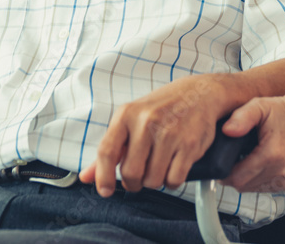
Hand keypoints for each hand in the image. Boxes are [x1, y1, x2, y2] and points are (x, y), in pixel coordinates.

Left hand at [79, 74, 227, 196]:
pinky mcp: (189, 144)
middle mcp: (146, 122)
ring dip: (154, 181)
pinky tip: (172, 169)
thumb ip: (111, 149)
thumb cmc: (161, 108)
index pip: (107, 151)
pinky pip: (174, 180)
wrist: (199, 93)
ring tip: (158, 166)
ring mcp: (169, 133)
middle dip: (134, 182)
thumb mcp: (131, 120)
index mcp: (127, 114)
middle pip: (131, 172)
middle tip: (139, 176)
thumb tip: (85, 177)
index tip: (105, 190)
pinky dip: (172, 182)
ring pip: (153, 180)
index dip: (103, 176)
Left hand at [220, 93, 284, 193]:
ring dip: (244, 178)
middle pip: (243, 186)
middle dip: (232, 175)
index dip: (224, 173)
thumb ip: (242, 117)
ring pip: (252, 189)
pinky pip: (263, 188)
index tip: (221, 162)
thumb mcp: (260, 106)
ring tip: (243, 159)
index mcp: (272, 154)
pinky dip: (255, 180)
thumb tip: (227, 130)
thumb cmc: (284, 112)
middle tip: (230, 159)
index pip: (238, 178)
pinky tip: (255, 164)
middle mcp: (281, 170)